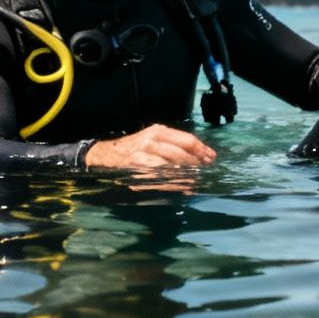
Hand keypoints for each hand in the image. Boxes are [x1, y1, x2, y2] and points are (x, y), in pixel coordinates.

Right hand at [83, 124, 216, 169]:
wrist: (106, 154)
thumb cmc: (135, 148)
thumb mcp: (153, 139)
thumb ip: (173, 144)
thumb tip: (198, 155)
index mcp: (159, 131)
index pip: (186, 139)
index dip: (201, 149)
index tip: (211, 157)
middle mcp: (152, 140)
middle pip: (182, 152)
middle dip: (196, 163)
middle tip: (205, 170)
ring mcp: (144, 153)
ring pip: (172, 164)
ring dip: (186, 174)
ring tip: (195, 180)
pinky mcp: (137, 167)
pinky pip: (159, 176)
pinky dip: (172, 182)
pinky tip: (180, 186)